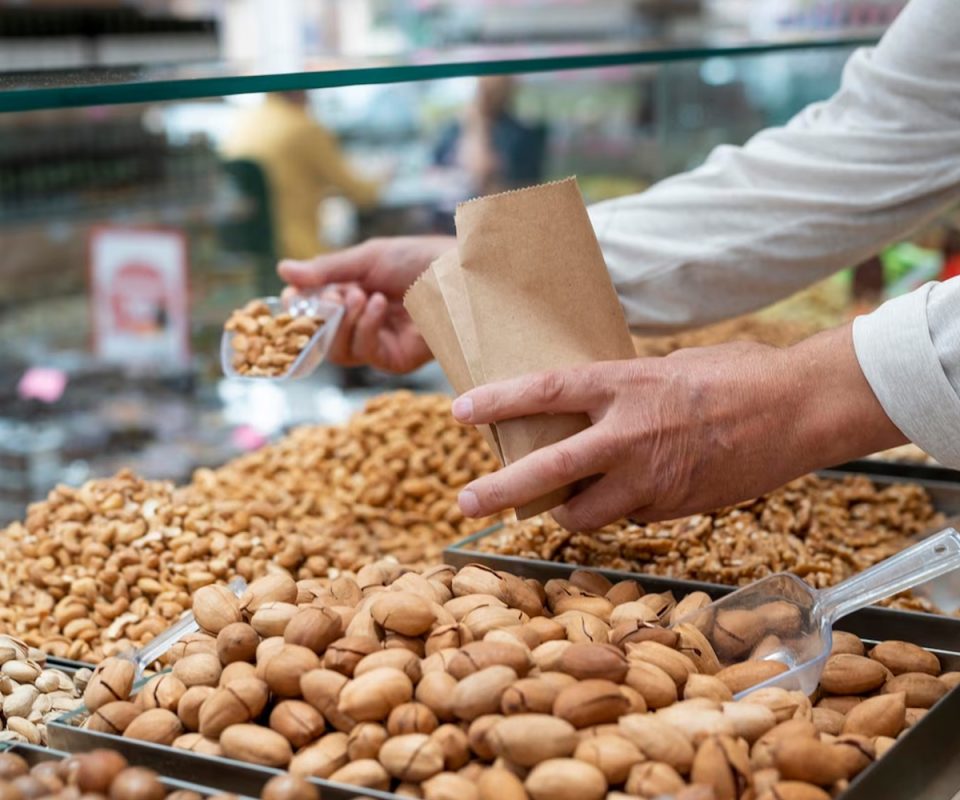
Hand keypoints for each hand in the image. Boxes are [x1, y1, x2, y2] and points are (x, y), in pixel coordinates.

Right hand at [279, 236, 454, 372]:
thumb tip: (282, 270)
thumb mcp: (367, 258)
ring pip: (339, 351)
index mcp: (351, 297)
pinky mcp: (396, 359)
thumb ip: (326, 270)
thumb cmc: (418, 260)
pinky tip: (377, 305)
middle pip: (320, 337)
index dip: (297, 309)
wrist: (458, 273)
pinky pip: (365, 353)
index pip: (312, 313)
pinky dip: (365, 328)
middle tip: (332, 295)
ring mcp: (378, 344)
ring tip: (359, 295)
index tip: (290, 297)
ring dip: (343, 322)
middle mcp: (362, 324)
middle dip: (320, 317)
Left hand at [451, 324, 905, 529]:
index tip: (459, 411)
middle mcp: (631, 435)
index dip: (497, 401)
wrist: (799, 411)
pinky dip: (619, 510)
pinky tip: (629, 494)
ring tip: (553, 505)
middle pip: (549, 470)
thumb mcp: (670, 365)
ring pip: (586, 513)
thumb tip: (592, 404)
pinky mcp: (676, 508)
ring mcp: (654, 479)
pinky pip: (631, 517)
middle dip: (501, 490)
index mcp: (626, 385)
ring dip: (564, 512)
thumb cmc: (738, 375)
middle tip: (465, 501)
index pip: (545, 391)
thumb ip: (626, 388)